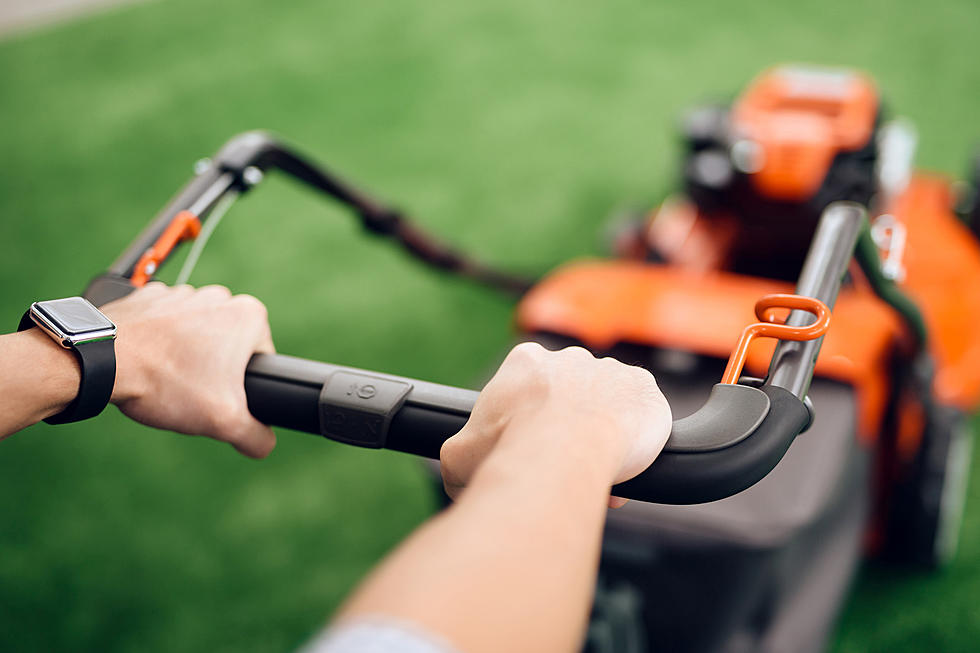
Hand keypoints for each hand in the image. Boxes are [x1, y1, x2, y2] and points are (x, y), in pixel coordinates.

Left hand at [101, 283, 275, 457]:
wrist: (103, 360)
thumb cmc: (167, 381)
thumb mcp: (225, 421)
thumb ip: (256, 437)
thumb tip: (263, 443)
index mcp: (249, 316)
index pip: (261, 359)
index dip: (243, 386)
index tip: (219, 397)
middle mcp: (219, 297)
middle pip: (228, 346)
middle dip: (214, 370)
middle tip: (192, 391)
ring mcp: (183, 293)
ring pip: (196, 335)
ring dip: (186, 356)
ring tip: (167, 378)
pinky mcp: (150, 296)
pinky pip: (164, 325)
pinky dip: (159, 343)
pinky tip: (149, 363)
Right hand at [440, 342, 670, 504]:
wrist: (561, 454)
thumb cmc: (508, 451)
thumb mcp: (458, 457)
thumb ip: (459, 459)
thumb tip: (457, 478)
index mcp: (526, 362)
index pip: (529, 390)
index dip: (529, 426)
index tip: (532, 452)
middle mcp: (570, 357)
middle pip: (570, 397)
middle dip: (568, 431)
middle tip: (564, 466)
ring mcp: (611, 369)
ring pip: (607, 408)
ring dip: (602, 437)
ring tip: (594, 475)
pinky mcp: (645, 389)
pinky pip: (641, 417)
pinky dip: (636, 441)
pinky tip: (623, 470)